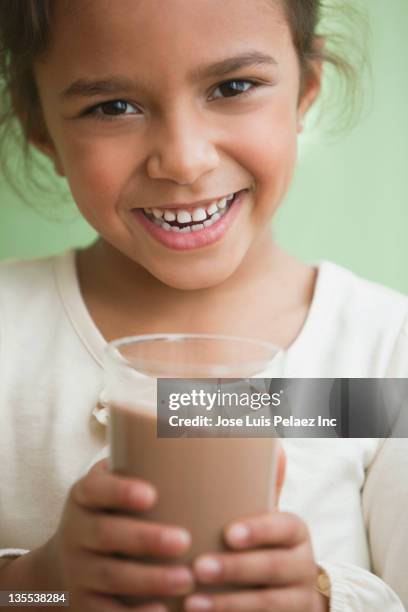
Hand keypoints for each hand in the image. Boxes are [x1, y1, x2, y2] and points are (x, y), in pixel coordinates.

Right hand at [43, 458, 194, 610]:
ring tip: (185, 580)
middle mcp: (76, 530)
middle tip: (183, 540)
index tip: (151, 494)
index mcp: (86, 494)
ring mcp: (77, 569)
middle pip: (106, 535)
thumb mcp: (121, 482)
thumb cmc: (116, 510)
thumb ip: (157, 463)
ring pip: (110, 576)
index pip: (97, 488)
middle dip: (145, 539)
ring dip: (148, 581)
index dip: (120, 491)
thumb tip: (226, 433)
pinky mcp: (83, 602)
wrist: (68, 559)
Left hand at [185, 444, 327, 611]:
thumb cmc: (267, 544)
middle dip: (235, 569)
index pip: (283, 527)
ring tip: (191, 601)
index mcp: (295, 532)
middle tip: (199, 567)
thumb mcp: (268, 517)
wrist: (294, 593)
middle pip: (272, 568)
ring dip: (227, 604)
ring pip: (266, 605)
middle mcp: (302, 566)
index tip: (228, 533)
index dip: (259, 531)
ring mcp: (297, 601)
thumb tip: (264, 442)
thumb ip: (262, 483)